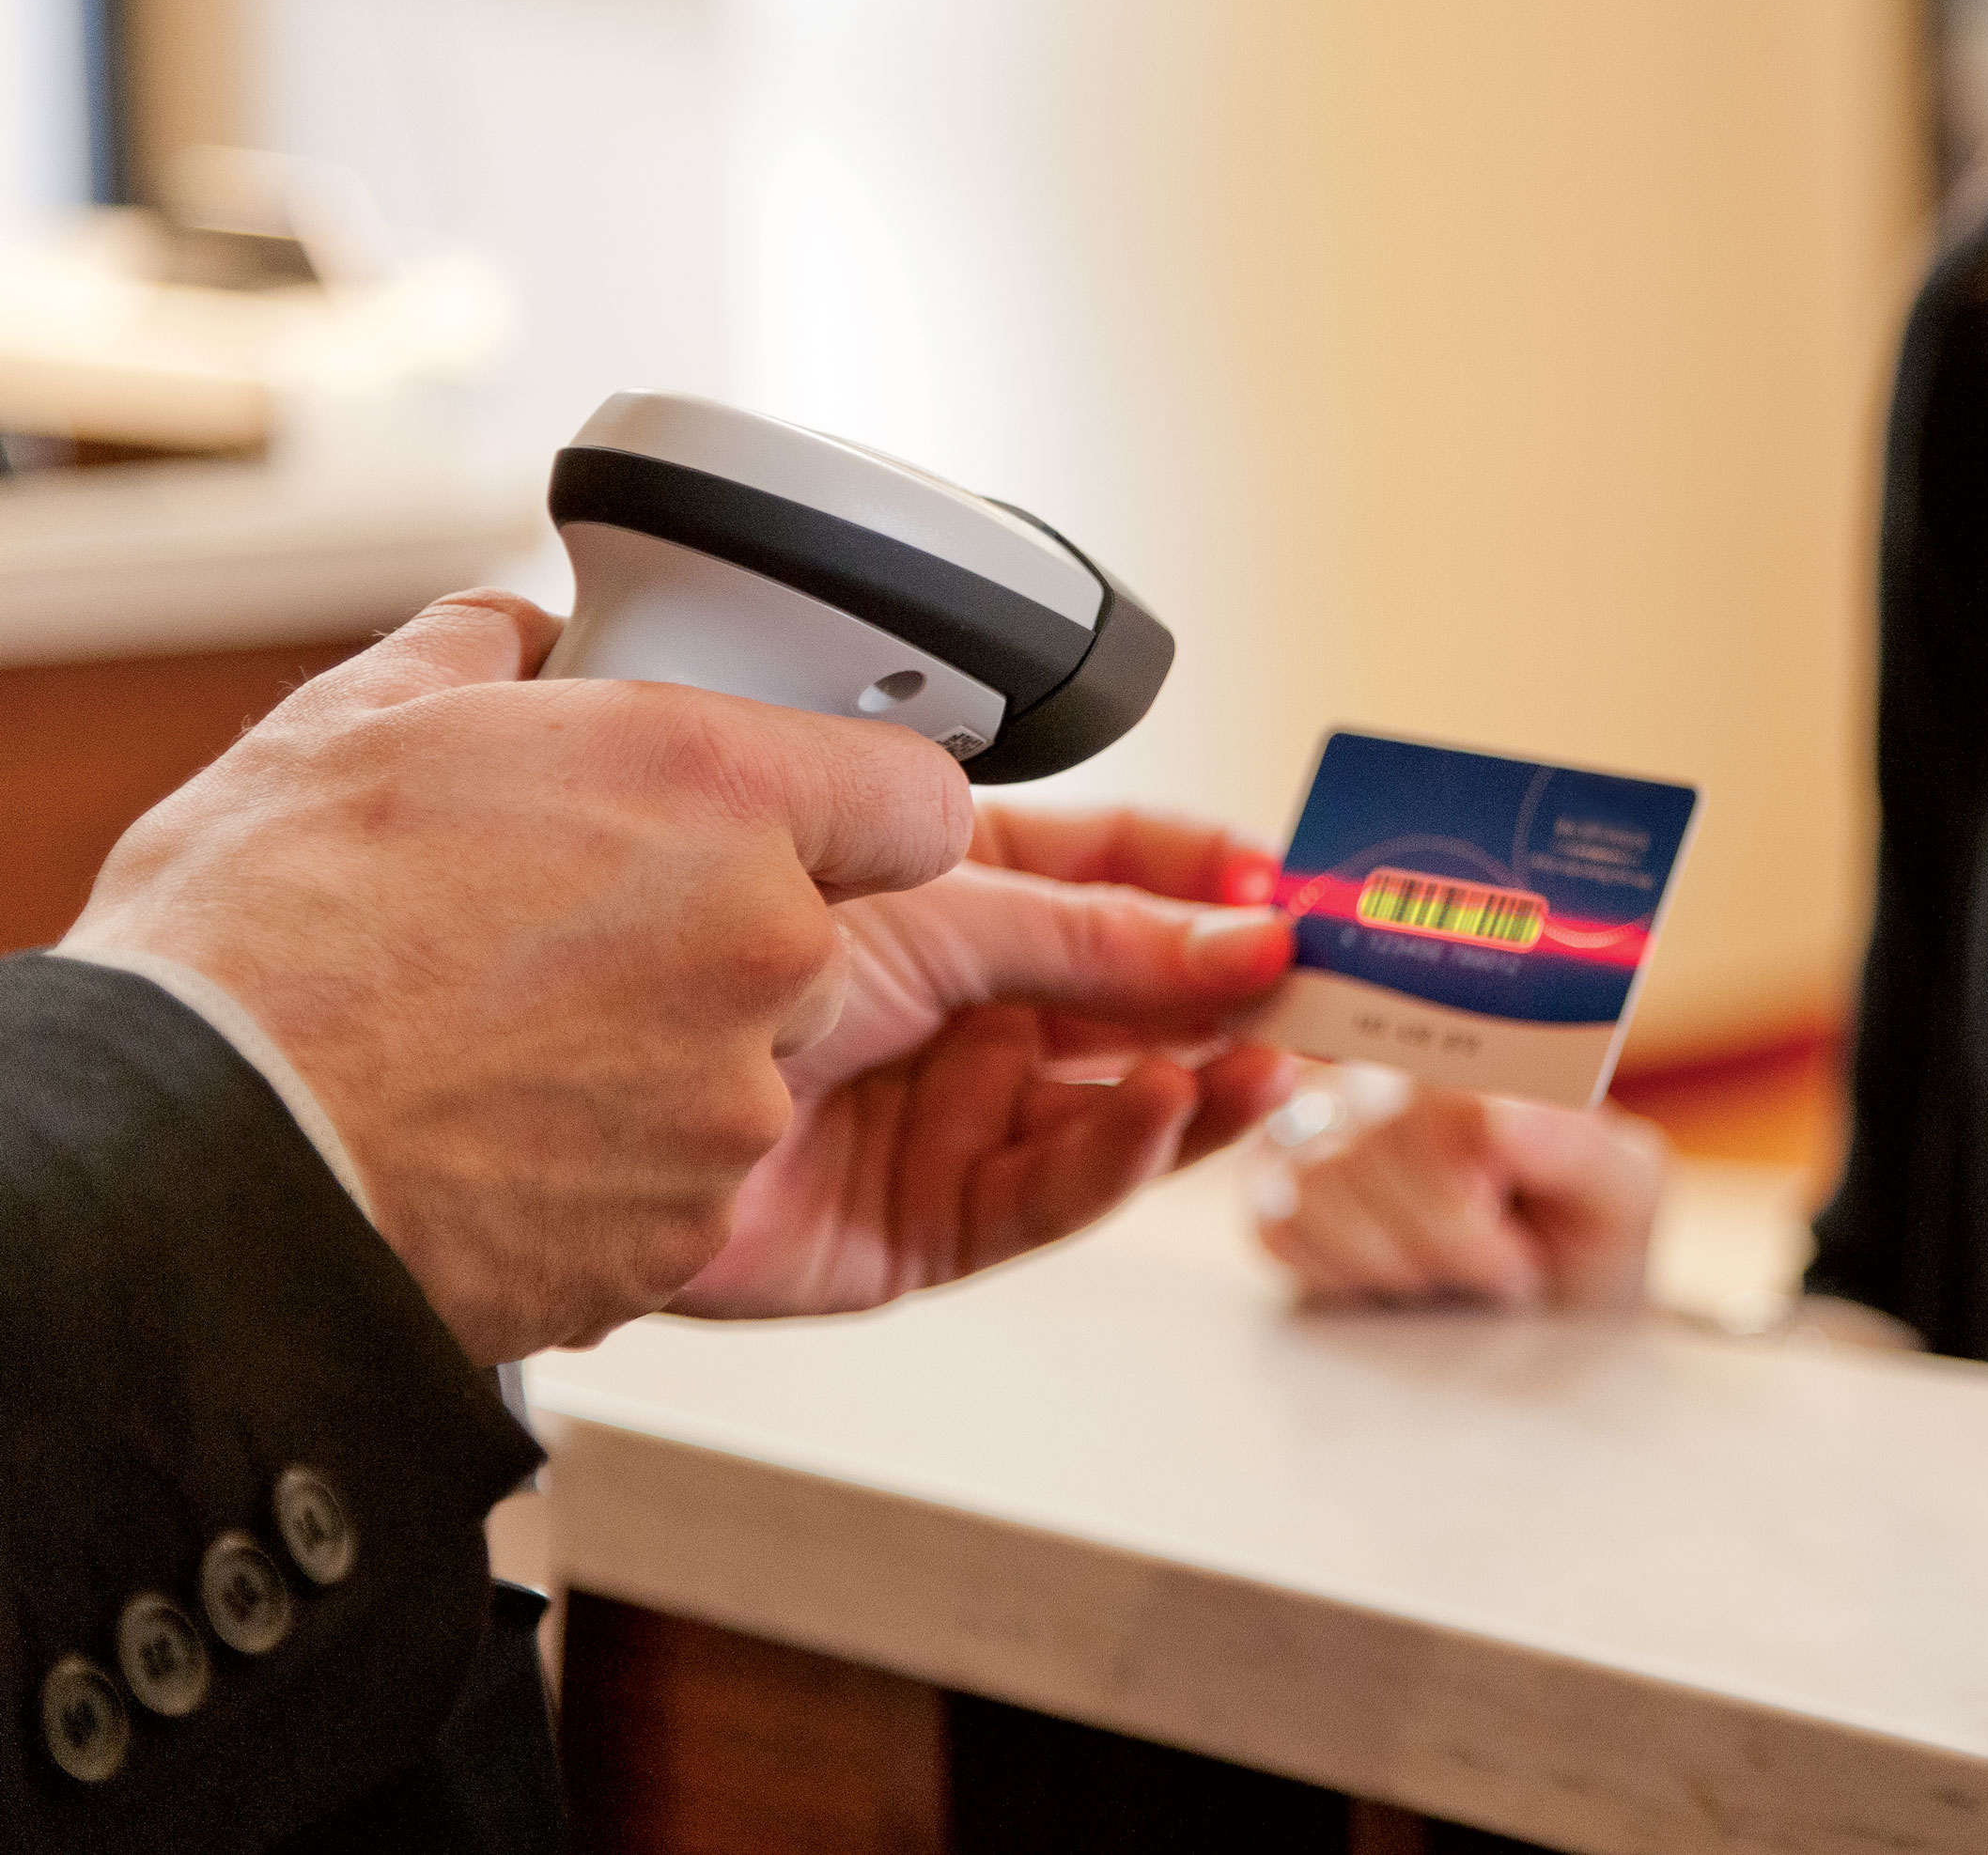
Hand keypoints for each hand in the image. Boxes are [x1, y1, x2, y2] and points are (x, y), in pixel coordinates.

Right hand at [66, 592, 970, 1363]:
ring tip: (504, 1046)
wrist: (194, 1154)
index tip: (803, 820)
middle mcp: (761, 945)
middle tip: (577, 942)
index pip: (917, 795)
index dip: (857, 807)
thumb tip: (527, 641)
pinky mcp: (686, 1231)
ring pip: (747, 1068)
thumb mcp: (366, 717)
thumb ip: (493, 655)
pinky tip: (495, 1131)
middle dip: (727, 940)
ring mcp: (731, 1101)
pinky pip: (683, 1180)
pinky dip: (613, 1164)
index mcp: (717, 794)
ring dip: (663, 1057)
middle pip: (818, 940)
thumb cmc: (263, 945)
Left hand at [671, 804, 1299, 1317]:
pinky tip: (1158, 1109)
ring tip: (1271, 1056)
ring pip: (1111, 1102)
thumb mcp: (934, 901)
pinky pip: (1044, 1193)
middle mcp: (953, 1005)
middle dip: (1233, 988)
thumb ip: (1094, 928)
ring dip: (1203, 1077)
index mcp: (943, 896)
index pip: (1107, 872)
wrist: (554, 1080)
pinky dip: (1115, 1154)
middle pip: (1131, 996)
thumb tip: (1238, 933)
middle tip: (1321, 983)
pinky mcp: (922, 1228)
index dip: (1201, 877)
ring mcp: (944, 1114)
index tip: (1285, 883)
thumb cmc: (688, 947)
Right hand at [1257, 1081, 1666, 1310]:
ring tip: (1452, 1271)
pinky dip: (1345, 1273)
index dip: (1467, 1201)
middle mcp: (1391, 1061)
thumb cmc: (1585, 1235)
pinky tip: (1394, 1275)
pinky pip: (1280, 1222)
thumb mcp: (1621, 1197)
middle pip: (1379, 1135)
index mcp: (1480, 1041)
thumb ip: (1576, 1149)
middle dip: (1450, 1241)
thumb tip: (1501, 1117)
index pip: (1441, 1092)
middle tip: (1503, 1270)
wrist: (1539, 1310)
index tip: (1517, 1254)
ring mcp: (1324, 1116)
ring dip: (1401, 1261)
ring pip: (1321, 1181)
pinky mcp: (1274, 1183)